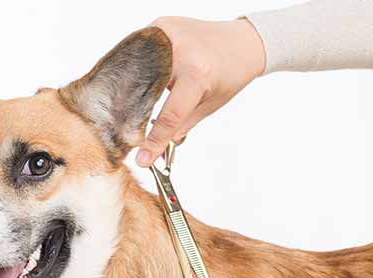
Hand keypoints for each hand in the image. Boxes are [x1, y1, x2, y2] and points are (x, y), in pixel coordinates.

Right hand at [136, 17, 265, 166]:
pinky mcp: (162, 24)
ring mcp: (168, 33)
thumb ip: (181, 126)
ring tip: (130, 101)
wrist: (243, 42)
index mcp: (197, 75)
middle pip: (145, 88)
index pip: (169, 116)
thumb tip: (157, 148)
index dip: (154, 141)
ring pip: (138, 67)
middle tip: (129, 129)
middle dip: (136, 111)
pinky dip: (138, 64)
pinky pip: (140, 48)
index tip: (143, 158)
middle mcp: (180, 51)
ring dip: (134, 85)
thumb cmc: (230, 73)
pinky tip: (137, 76)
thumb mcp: (209, 105)